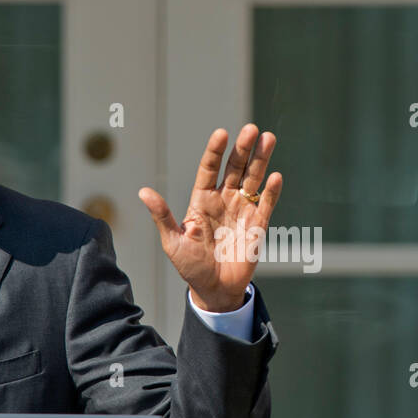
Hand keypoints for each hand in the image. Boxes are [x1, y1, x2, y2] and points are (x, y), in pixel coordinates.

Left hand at [139, 124, 282, 311]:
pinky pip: (266, 204)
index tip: (221, 133)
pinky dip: (271, 191)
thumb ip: (163, 216)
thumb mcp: (173, 242)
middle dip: (243, 149)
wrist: (214, 289)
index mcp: (202, 200)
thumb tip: (143, 192)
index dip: (215, 152)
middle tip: (251, 129)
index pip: (209, 169)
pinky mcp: (258, 225)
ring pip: (253, 179)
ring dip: (260, 159)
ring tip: (268, 137)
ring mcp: (242, 210)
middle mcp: (224, 200)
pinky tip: (274, 177)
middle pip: (235, 168)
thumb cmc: (190, 266)